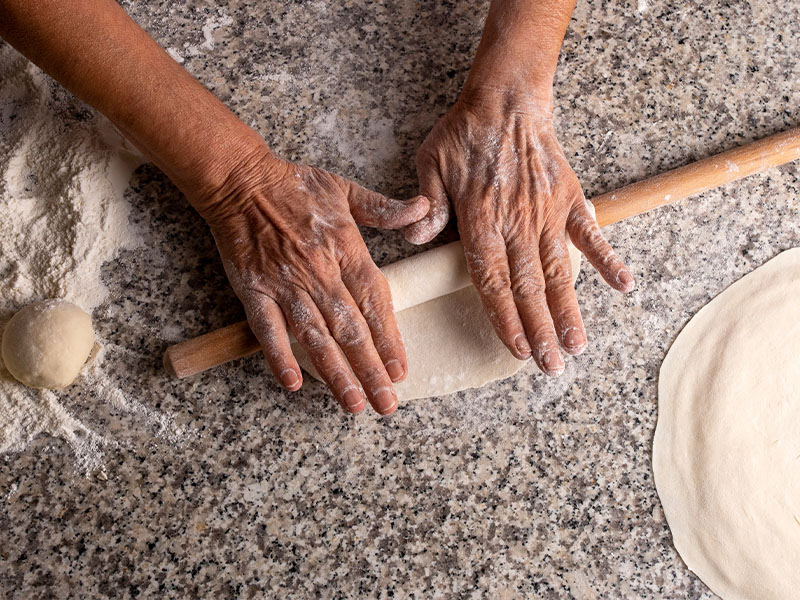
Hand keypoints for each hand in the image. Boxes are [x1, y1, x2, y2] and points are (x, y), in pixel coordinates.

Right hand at [199, 147, 428, 414]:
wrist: (240, 180)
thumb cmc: (295, 186)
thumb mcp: (346, 189)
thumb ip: (385, 208)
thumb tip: (424, 209)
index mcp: (345, 249)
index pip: (374, 301)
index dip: (388, 338)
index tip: (400, 369)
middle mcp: (319, 271)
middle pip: (350, 328)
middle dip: (370, 369)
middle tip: (387, 403)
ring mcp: (285, 283)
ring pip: (315, 336)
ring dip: (335, 373)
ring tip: (353, 404)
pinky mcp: (254, 290)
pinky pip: (267, 328)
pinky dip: (279, 355)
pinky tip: (293, 383)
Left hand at [407, 90, 633, 374]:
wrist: (506, 100)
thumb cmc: (463, 135)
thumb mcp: (430, 166)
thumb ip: (427, 207)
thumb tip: (416, 241)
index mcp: (481, 221)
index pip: (492, 281)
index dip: (506, 318)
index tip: (518, 350)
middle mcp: (516, 224)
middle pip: (528, 287)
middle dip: (540, 331)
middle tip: (552, 367)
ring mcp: (546, 213)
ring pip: (558, 271)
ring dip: (569, 310)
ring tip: (578, 345)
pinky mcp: (568, 198)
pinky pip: (590, 233)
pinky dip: (606, 259)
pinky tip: (623, 286)